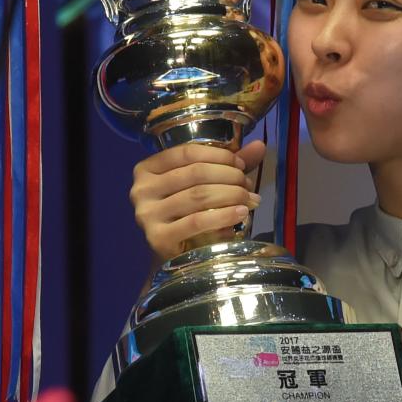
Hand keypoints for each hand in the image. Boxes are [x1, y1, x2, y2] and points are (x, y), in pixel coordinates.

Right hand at [130, 139, 266, 260]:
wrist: (177, 256)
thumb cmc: (191, 213)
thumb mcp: (206, 183)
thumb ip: (228, 164)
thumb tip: (260, 145)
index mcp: (148, 169)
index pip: (187, 153)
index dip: (219, 155)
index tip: (241, 164)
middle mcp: (141, 189)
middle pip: (195, 173)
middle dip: (229, 177)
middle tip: (248, 187)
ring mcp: (147, 214)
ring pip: (198, 196)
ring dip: (231, 195)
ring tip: (250, 201)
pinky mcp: (158, 238)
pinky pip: (197, 222)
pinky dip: (224, 216)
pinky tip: (241, 214)